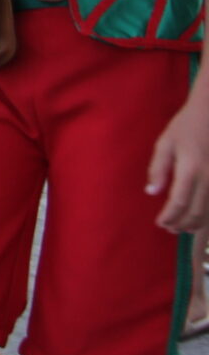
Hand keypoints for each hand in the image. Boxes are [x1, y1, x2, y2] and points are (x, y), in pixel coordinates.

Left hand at [147, 93, 208, 233]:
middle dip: (181, 224)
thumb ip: (158, 169)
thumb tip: (151, 192)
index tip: (160, 223)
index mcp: (190, 169)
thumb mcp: (165, 143)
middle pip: (196, 212)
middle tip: (169, 228)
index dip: (169, 216)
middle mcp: (208, 179)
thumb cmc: (186, 126)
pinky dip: (207, 216)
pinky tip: (198, 218)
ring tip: (181, 228)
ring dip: (195, 224)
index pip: (178, 202)